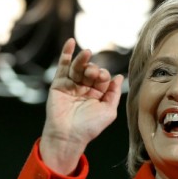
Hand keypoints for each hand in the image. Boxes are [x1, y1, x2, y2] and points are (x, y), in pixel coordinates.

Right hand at [40, 38, 123, 174]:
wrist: (68, 136)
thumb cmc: (89, 127)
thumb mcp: (108, 111)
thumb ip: (113, 93)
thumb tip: (119, 77)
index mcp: (97, 94)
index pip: (102, 78)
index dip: (104, 75)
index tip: (103, 78)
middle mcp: (84, 88)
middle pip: (90, 71)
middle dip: (93, 69)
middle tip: (93, 73)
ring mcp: (71, 85)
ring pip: (77, 67)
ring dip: (82, 59)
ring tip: (86, 53)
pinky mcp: (58, 84)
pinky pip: (62, 66)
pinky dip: (65, 53)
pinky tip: (70, 42)